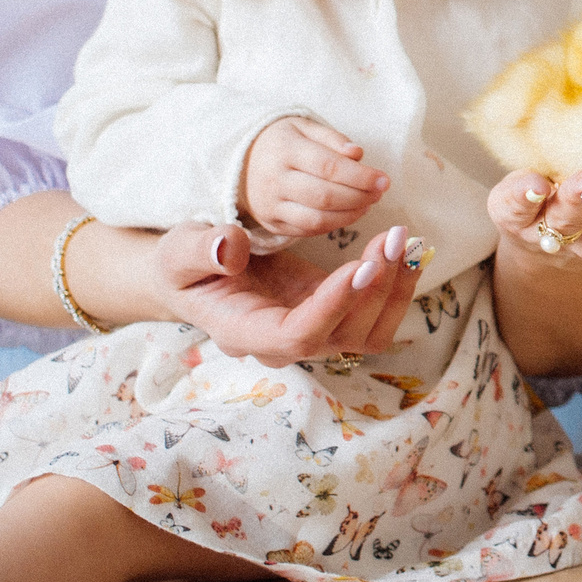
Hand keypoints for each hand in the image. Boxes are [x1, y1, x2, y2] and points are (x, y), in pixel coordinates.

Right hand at [155, 221, 424, 367]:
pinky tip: (403, 251)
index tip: (359, 267)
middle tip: (393, 237)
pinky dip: (396, 288)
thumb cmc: (186, 265)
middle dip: (374, 289)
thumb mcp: (178, 250)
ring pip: (368, 333)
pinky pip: (374, 318)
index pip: (296, 337)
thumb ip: (200, 249)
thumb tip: (230, 249)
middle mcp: (283, 345)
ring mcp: (312, 334)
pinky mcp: (331, 317)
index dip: (332, 307)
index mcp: (244, 332)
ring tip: (403, 239)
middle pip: (342, 336)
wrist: (199, 275)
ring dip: (393, 288)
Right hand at [240, 116, 388, 240]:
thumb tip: (357, 154)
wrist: (240, 161)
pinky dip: (333, 225)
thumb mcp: (303, 127)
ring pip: (316, 219)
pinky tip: (350, 213)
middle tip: (380, 192)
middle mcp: (274, 180)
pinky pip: (306, 231)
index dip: (360, 176)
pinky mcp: (271, 223)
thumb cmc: (282, 141)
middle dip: (359, 197)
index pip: (328, 167)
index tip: (384, 179)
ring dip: (350, 215)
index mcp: (284, 150)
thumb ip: (332, 138)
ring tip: (368, 203)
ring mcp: (270, 205)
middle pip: (324, 196)